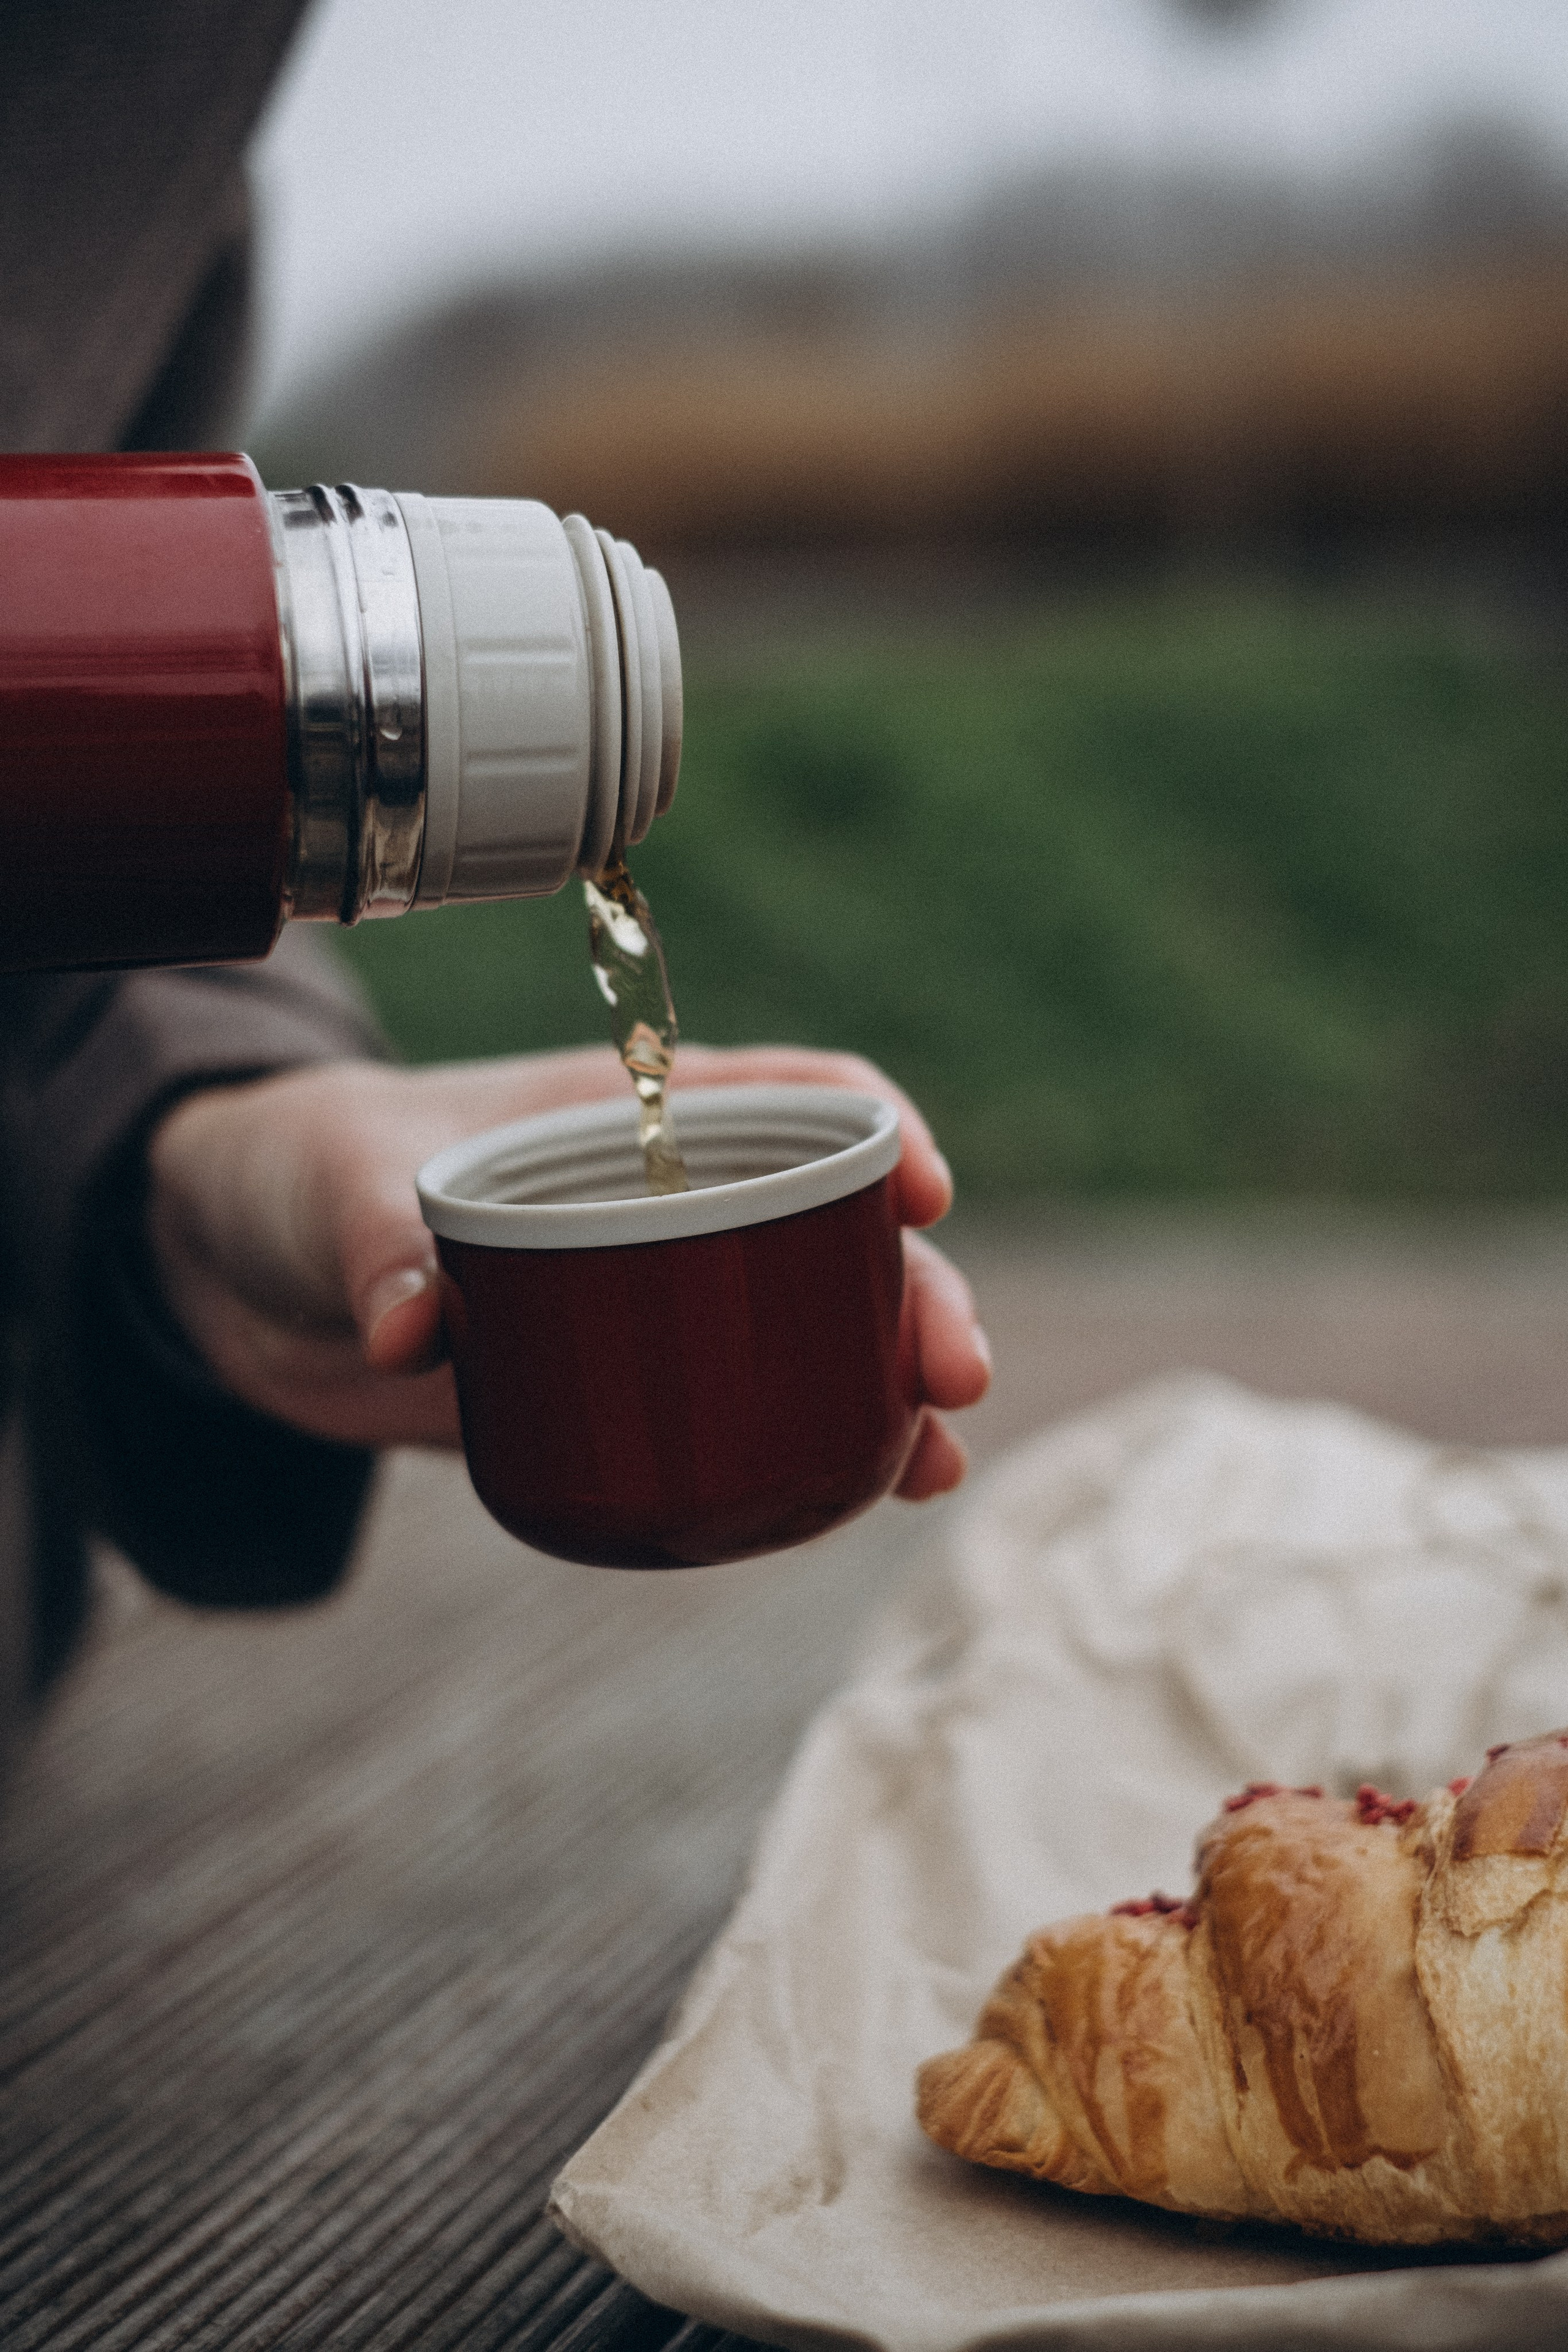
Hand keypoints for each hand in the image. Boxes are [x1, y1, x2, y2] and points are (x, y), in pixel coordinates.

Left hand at [146, 1043, 991, 1495]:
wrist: (239, 1271)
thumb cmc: (303, 1174)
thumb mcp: (333, 1185)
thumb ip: (373, 1242)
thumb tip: (416, 1332)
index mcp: (626, 1112)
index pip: (790, 1095)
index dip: (873, 1128)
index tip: (922, 1186)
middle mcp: (667, 1201)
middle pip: (830, 1229)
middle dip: (912, 1290)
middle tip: (953, 1368)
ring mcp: (654, 1301)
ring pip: (809, 1327)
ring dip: (886, 1386)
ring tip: (936, 1456)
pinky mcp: (619, 1389)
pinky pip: (739, 1411)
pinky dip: (810, 1448)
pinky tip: (866, 1495)